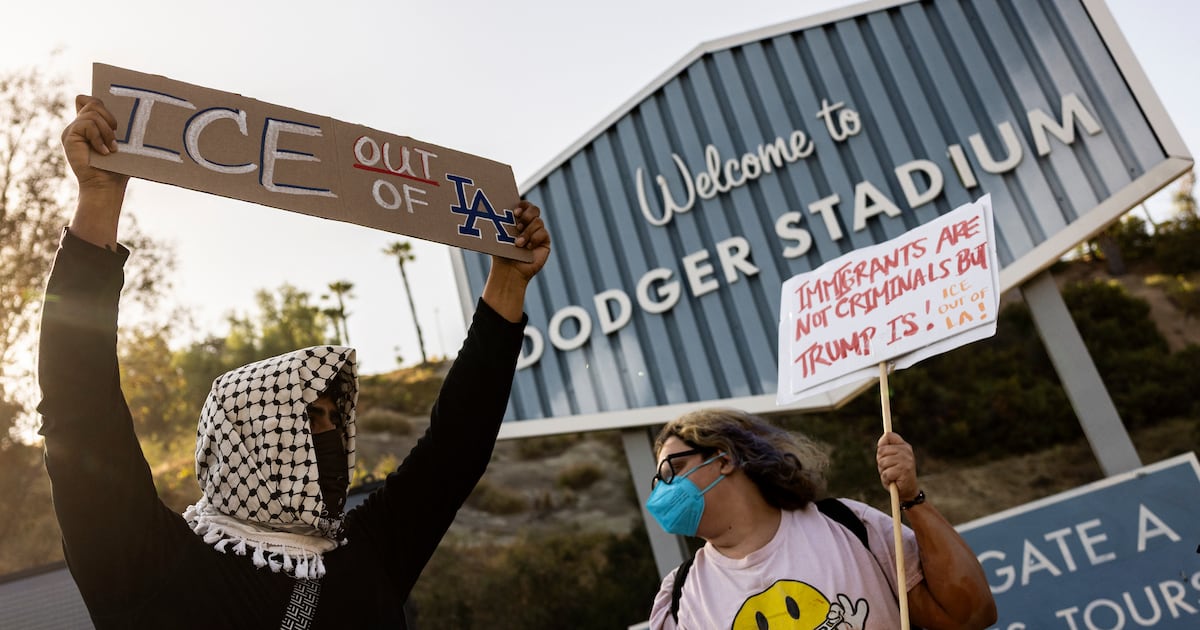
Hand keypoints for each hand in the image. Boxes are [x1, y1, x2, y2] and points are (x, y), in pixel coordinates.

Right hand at [61, 95, 127, 192]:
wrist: (105, 187)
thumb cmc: (118, 168)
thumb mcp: (122, 144)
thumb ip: (117, 127)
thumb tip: (133, 110)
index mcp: (91, 125)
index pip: (88, 100)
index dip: (100, 101)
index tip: (116, 119)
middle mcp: (79, 125)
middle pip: (93, 102)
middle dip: (110, 117)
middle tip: (117, 135)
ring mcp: (72, 130)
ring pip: (92, 113)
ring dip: (107, 131)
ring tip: (113, 148)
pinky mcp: (69, 136)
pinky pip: (86, 124)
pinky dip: (99, 137)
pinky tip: (105, 152)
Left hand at [481, 201, 550, 321]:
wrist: (509, 271)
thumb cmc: (501, 253)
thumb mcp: (498, 235)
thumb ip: (498, 222)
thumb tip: (486, 208)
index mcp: (518, 219)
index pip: (524, 205)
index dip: (522, 205)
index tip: (515, 212)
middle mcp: (529, 224)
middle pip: (535, 210)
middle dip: (527, 215)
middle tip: (518, 225)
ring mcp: (538, 232)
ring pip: (538, 222)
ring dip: (527, 232)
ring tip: (518, 244)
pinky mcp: (544, 242)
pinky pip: (543, 233)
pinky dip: (534, 239)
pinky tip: (528, 248)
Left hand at [876, 431, 918, 501]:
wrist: (908, 491)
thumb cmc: (896, 474)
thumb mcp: (890, 459)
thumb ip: (886, 449)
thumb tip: (883, 438)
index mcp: (904, 446)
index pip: (889, 436)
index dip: (882, 444)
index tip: (883, 453)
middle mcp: (906, 452)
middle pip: (881, 450)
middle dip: (881, 461)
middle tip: (889, 468)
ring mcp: (906, 461)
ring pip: (882, 462)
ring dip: (883, 471)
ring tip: (892, 475)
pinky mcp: (904, 471)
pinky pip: (886, 473)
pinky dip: (886, 479)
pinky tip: (893, 481)